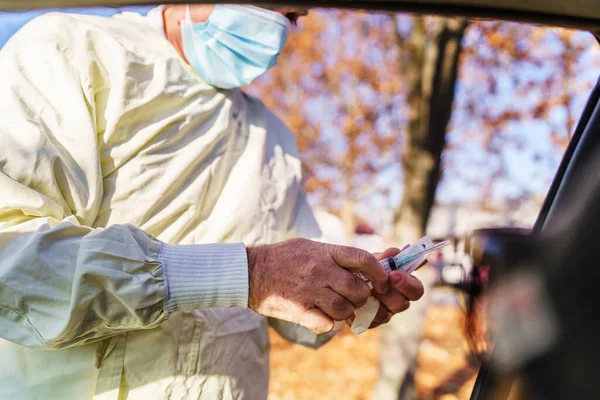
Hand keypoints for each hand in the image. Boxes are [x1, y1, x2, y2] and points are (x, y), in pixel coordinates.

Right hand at [247, 238, 388, 333]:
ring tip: (335, 307)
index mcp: (325, 252)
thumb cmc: (283, 257)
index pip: (364, 260)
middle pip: (358, 290)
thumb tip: (367, 261)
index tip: (382, 281)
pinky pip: (326, 325)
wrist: (249, 271)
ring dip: (345, 313)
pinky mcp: (299, 310)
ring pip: (345, 310)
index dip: (379, 273)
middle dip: (362, 298)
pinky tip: (321, 317)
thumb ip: (336, 255)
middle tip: (354, 299)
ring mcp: (309, 291)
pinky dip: (328, 324)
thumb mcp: (310, 247)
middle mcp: (320, 270)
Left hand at [354, 247, 424, 328]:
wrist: (342, 282)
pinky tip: (357, 301)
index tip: (393, 275)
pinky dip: (362, 310)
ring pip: (386, 314)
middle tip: (376, 285)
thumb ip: (384, 257)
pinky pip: (369, 321)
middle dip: (388, 293)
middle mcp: (397, 301)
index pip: (417, 289)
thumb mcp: (373, 260)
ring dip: (374, 301)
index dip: (408, 284)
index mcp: (404, 285)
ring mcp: (385, 313)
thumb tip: (395, 252)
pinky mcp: (371, 322)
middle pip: (403, 304)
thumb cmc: (364, 268)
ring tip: (364, 291)